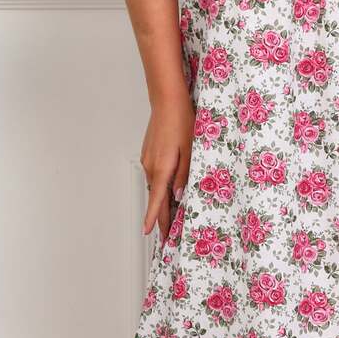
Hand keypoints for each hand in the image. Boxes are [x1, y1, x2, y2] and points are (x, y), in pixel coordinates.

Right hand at [140, 89, 194, 242]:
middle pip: (155, 197)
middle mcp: (151, 166)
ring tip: (168, 218)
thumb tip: (179, 195)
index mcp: (162, 168)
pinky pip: (154, 176)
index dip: (154, 218)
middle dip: (159, 217)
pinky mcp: (149, 153)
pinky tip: (167, 192)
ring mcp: (147, 160)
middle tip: (164, 235)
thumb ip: (185, 175)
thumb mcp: (191, 150)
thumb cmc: (182, 122)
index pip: (157, 200)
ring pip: (154, 186)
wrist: (167, 101)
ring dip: (160, 202)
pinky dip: (159, 188)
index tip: (150, 233)